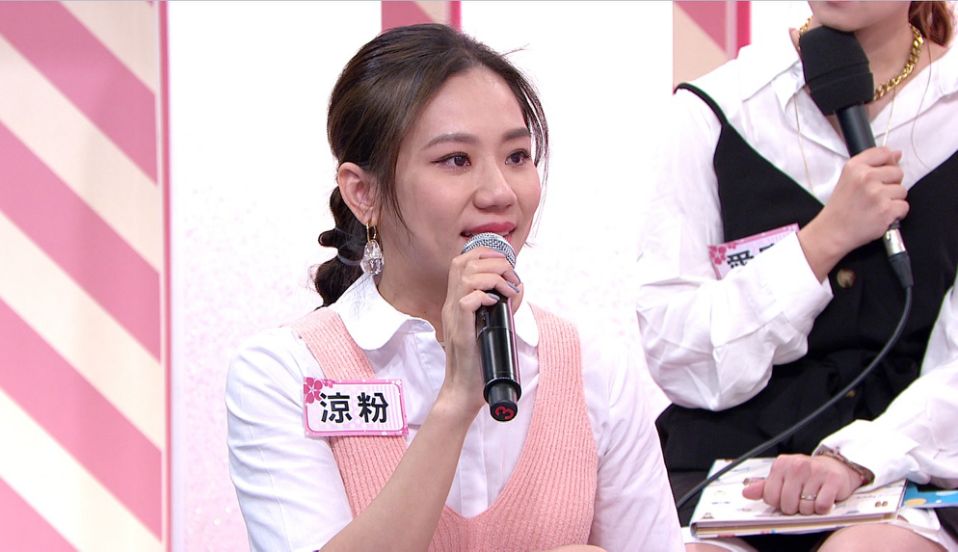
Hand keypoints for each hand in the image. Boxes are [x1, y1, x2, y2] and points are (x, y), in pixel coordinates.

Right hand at [438, 246, 521, 416]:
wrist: (464, 390)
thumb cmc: (478, 362)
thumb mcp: (492, 326)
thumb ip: (502, 306)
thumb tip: (518, 287)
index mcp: (457, 302)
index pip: (462, 261)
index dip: (485, 254)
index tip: (506, 264)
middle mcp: (452, 305)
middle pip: (463, 262)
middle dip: (494, 262)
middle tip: (511, 278)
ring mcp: (454, 317)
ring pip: (466, 277)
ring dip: (493, 277)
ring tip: (507, 290)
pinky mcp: (460, 331)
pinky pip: (466, 301)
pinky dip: (485, 297)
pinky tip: (496, 304)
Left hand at [742, 454, 863, 514]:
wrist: (835, 466)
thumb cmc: (806, 475)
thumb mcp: (783, 478)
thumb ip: (764, 487)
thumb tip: (745, 493)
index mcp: (781, 464)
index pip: (770, 496)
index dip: (778, 503)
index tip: (786, 498)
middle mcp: (797, 465)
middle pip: (787, 503)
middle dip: (794, 508)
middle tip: (801, 500)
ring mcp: (816, 471)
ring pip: (805, 507)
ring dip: (809, 509)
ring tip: (813, 498)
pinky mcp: (832, 480)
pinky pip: (822, 506)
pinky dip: (823, 509)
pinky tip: (824, 499)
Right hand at [799, 147, 906, 280]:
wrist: (832, 232)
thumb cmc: (840, 207)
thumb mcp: (847, 178)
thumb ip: (871, 164)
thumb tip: (897, 154)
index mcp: (855, 167)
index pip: (884, 153)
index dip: (887, 164)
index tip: (881, 174)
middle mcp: (866, 177)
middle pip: (898, 172)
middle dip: (891, 184)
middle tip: (875, 195)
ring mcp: (877, 194)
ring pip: (902, 191)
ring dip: (893, 200)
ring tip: (876, 207)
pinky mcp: (886, 210)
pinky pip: (904, 206)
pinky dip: (895, 214)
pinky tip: (880, 215)